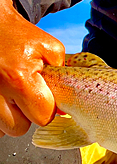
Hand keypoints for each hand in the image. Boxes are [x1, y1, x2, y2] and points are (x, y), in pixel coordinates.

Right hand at [0, 0, 64, 136]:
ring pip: (3, 128)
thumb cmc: (19, 35)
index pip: (42, 116)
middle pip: (18, 128)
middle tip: (27, 96)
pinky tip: (4, 96)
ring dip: (10, 116)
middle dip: (26, 115)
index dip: (48, 109)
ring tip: (13, 94)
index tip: (46, 98)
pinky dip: (0, 113)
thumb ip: (62, 74)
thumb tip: (63, 105)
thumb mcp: (50, 48)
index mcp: (18, 79)